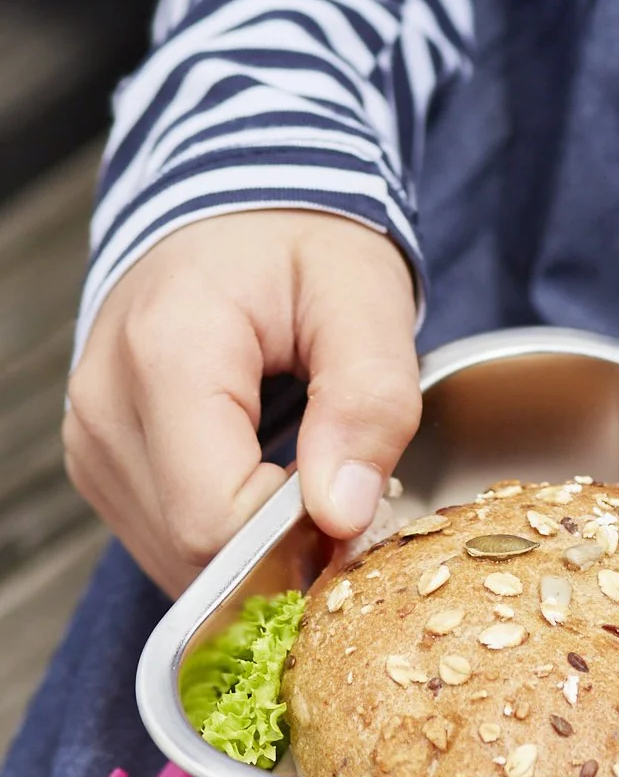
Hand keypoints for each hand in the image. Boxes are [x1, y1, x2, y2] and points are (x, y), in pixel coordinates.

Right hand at [66, 211, 420, 595]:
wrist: (236, 216)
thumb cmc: (303, 246)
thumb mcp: (365, 299)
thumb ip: (368, 401)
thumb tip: (343, 514)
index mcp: (167, 354)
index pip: (215, 519)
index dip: (299, 537)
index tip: (360, 499)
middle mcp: (107, 406)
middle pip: (193, 551)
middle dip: (283, 549)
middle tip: (346, 492)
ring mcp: (92, 442)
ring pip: (176, 561)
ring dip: (256, 549)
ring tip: (307, 477)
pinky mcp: (100, 464)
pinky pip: (166, 542)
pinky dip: (228, 539)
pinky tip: (270, 485)